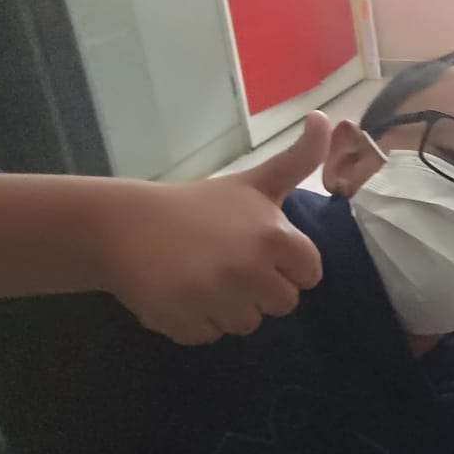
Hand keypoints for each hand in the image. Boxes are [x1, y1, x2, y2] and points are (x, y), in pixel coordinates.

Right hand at [100, 114, 329, 344]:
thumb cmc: (199, 206)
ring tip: (204, 277)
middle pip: (282, 304)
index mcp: (274, 237)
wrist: (126, 225)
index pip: (309, 274)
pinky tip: (181, 292)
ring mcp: (215, 298)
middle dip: (260, 289)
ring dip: (228, 308)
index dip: (287, 265)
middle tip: (229, 265)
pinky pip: (208, 336)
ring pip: (247, 324)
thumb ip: (299, 158)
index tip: (261, 251)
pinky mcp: (182, 320)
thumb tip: (328, 117)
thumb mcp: (255, 182)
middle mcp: (249, 269)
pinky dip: (196, 321)